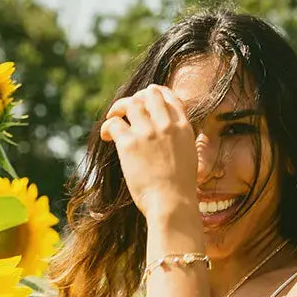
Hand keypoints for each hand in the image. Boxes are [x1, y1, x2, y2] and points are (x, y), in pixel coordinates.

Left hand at [99, 85, 198, 219]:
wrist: (172, 203)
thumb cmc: (180, 188)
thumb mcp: (190, 156)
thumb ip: (181, 139)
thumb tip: (171, 133)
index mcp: (183, 127)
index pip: (169, 96)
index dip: (154, 93)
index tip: (145, 98)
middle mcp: (166, 125)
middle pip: (148, 94)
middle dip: (135, 98)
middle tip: (125, 109)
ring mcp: (148, 133)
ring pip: (130, 104)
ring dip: (118, 108)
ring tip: (113, 118)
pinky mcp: (129, 144)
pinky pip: (114, 123)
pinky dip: (107, 127)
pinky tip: (106, 137)